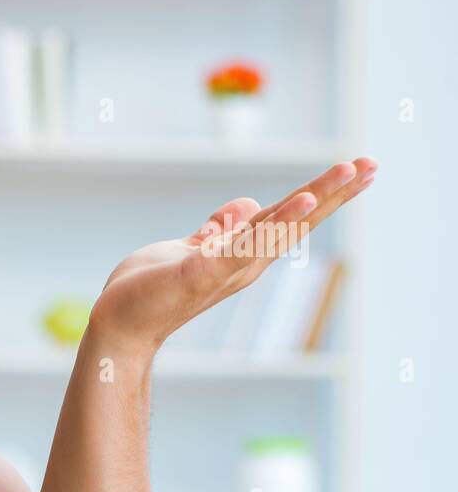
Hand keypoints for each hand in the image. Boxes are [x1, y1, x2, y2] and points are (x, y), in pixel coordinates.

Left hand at [87, 157, 377, 355]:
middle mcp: (243, 264)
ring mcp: (223, 270)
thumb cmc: (150, 291)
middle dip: (334, 193)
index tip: (360, 167)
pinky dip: (267, 228)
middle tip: (373, 165)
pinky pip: (236, 249)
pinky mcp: (197, 275)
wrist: (119, 327)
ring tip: (346, 173)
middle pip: (296, 221)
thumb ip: (218, 231)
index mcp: (243, 253)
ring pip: (275, 232)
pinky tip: (295, 205)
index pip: (291, 217)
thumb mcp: (190, 250)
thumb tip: (249, 205)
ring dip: (311, 201)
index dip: (325, 193)